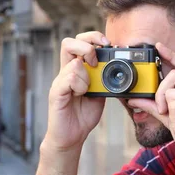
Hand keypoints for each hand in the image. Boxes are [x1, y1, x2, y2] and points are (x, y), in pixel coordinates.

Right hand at [44, 32, 107, 150]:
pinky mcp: (56, 92)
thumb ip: (105, 79)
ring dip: (86, 73)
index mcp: (77, 69)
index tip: (107, 45)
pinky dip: (79, 84)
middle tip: (96, 60)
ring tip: (87, 88)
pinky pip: (68, 77)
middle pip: (69, 42)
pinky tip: (81, 94)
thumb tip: (117, 66)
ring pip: (72, 62)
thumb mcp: (100, 93)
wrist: (71, 137)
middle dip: (87, 45)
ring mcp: (60, 81)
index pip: (80, 41)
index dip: (93, 38)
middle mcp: (66, 72)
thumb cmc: (83, 115)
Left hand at [128, 43, 174, 162]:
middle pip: (173, 74)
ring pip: (171, 89)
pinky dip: (173, 119)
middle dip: (160, 92)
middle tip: (163, 110)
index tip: (158, 47)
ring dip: (167, 110)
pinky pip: (174, 103)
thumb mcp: (168, 118)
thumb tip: (133, 99)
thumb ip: (153, 106)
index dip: (172, 55)